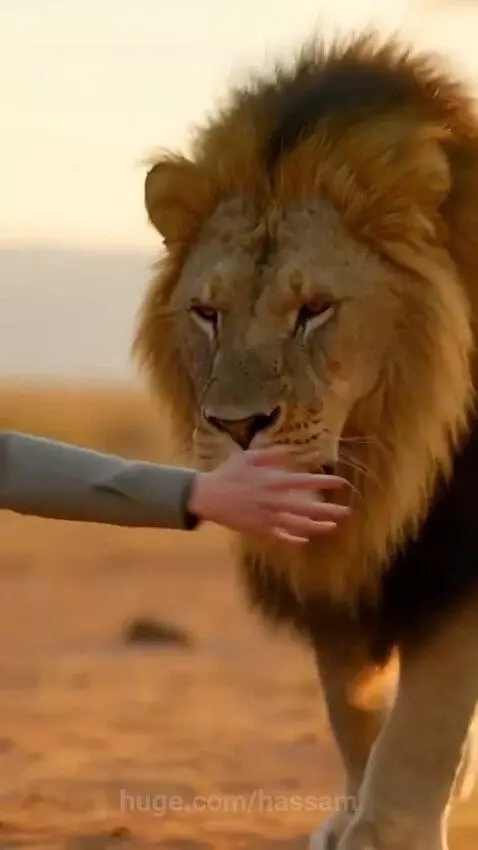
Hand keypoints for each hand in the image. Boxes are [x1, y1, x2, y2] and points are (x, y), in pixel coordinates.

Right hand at [187, 446, 350, 542]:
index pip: (307, 483)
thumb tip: (292, 451)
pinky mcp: (260, 530)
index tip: (342, 483)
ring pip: (298, 525)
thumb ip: (273, 454)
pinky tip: (305, 540)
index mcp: (274, 482)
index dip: (326, 482)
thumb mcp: (249, 456)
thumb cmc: (228, 473)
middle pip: (309, 509)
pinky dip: (294, 539)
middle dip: (330, 511)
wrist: (208, 496)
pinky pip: (281, 537)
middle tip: (347, 511)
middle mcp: (275, 501)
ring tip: (333, 526)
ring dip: (318, 527)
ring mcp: (268, 518)